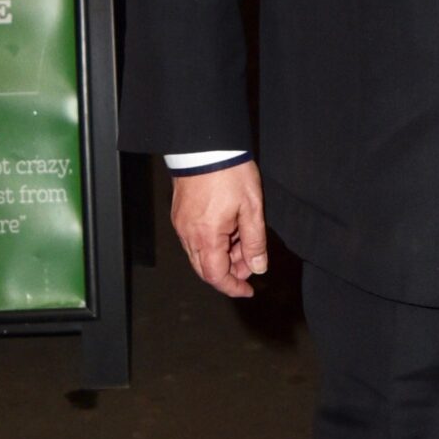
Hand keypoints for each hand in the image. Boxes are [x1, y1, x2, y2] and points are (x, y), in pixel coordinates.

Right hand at [170, 162, 268, 298]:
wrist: (205, 147)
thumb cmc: (229, 173)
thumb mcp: (252, 208)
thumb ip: (255, 242)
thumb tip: (258, 267)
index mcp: (207, 237)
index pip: (216, 276)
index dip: (233, 287)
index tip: (247, 290)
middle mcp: (189, 235)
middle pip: (206, 269)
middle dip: (230, 272)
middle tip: (251, 263)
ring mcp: (182, 224)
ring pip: (200, 254)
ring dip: (222, 256)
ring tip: (244, 241)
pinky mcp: (180, 214)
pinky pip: (194, 240)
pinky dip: (213, 243)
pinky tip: (230, 230)